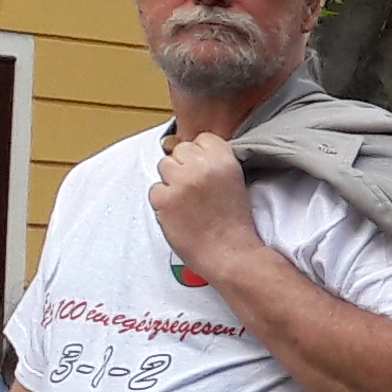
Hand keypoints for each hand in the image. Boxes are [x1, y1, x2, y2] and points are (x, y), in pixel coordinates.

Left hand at [149, 131, 260, 277]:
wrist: (229, 253)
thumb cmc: (234, 223)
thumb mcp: (236, 182)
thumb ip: (216, 164)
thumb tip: (193, 156)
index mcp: (224, 160)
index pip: (202, 138)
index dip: (201, 154)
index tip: (205, 169)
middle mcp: (201, 167)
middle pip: (179, 150)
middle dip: (184, 166)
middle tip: (196, 189)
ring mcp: (181, 182)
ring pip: (163, 167)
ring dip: (171, 182)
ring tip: (187, 201)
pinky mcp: (164, 199)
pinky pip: (155, 190)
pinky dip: (163, 201)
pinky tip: (179, 212)